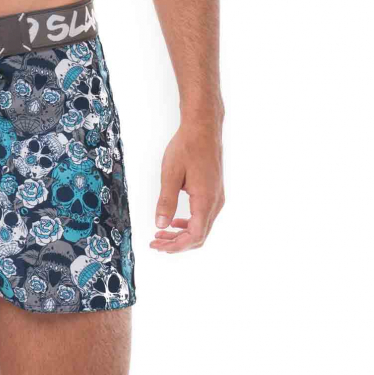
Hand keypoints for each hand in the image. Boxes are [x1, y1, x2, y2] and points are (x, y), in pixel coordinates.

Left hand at [150, 116, 224, 251]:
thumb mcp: (171, 173)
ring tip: (162, 235)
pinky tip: (175, 221)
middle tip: (156, 243)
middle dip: (177, 244)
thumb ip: (166, 201)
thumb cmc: (187, 147)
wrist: (203, 129)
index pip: (194, 235)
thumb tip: (160, 225)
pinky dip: (189, 224)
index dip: (175, 246)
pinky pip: (204, 217)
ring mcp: (217, 198)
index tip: (157, 245)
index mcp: (205, 200)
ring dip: (182, 235)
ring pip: (202, 227)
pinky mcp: (215, 193)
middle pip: (199, 236)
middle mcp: (215, 203)